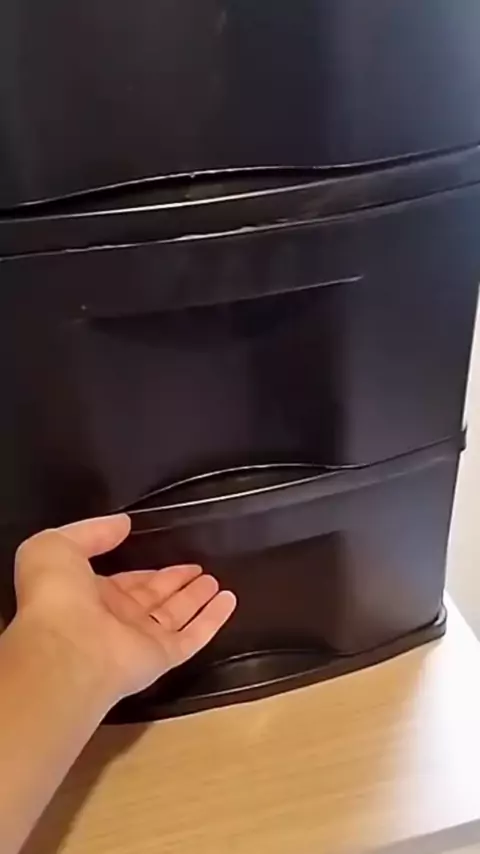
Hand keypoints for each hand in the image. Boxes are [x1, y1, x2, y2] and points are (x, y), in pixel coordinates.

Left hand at [14, 515, 236, 704]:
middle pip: (154, 598)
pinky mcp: (162, 656)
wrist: (64, 647)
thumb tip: (123, 524)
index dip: (147, 570)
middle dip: (176, 582)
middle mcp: (116, 619)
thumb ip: (91, 532)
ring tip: (217, 580)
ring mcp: (140, 640)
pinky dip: (213, 619)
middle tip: (199, 567)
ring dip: (196, 598)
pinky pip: (193, 636)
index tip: (168, 554)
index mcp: (90, 595)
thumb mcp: (58, 546)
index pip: (126, 581)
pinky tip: (230, 600)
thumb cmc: (55, 595)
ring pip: (175, 616)